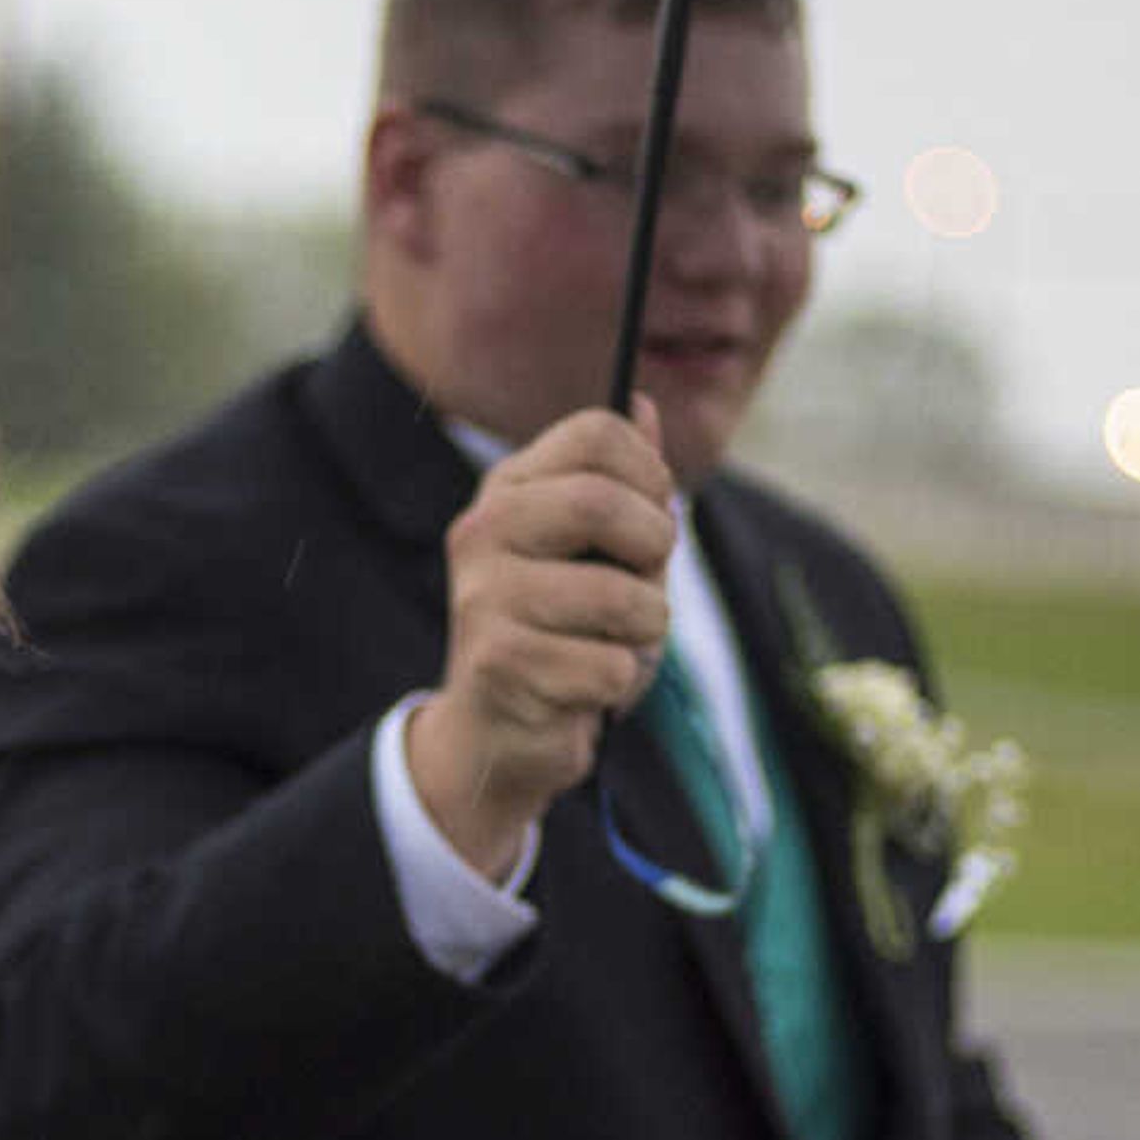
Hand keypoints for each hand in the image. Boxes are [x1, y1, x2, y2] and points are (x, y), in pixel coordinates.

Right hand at [405, 400, 678, 877]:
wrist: (497, 735)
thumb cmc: (562, 634)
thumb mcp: (597, 552)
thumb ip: (622, 485)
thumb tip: (644, 404)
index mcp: (510, 489)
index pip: (597, 433)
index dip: (651, 474)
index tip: (655, 516)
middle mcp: (484, 531)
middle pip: (600, 502)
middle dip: (654, 547)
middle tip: (650, 581)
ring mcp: (484, 597)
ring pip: (619, 596)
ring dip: (647, 630)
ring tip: (619, 644)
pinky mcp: (499, 663)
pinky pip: (611, 666)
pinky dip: (621, 684)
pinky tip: (584, 689)